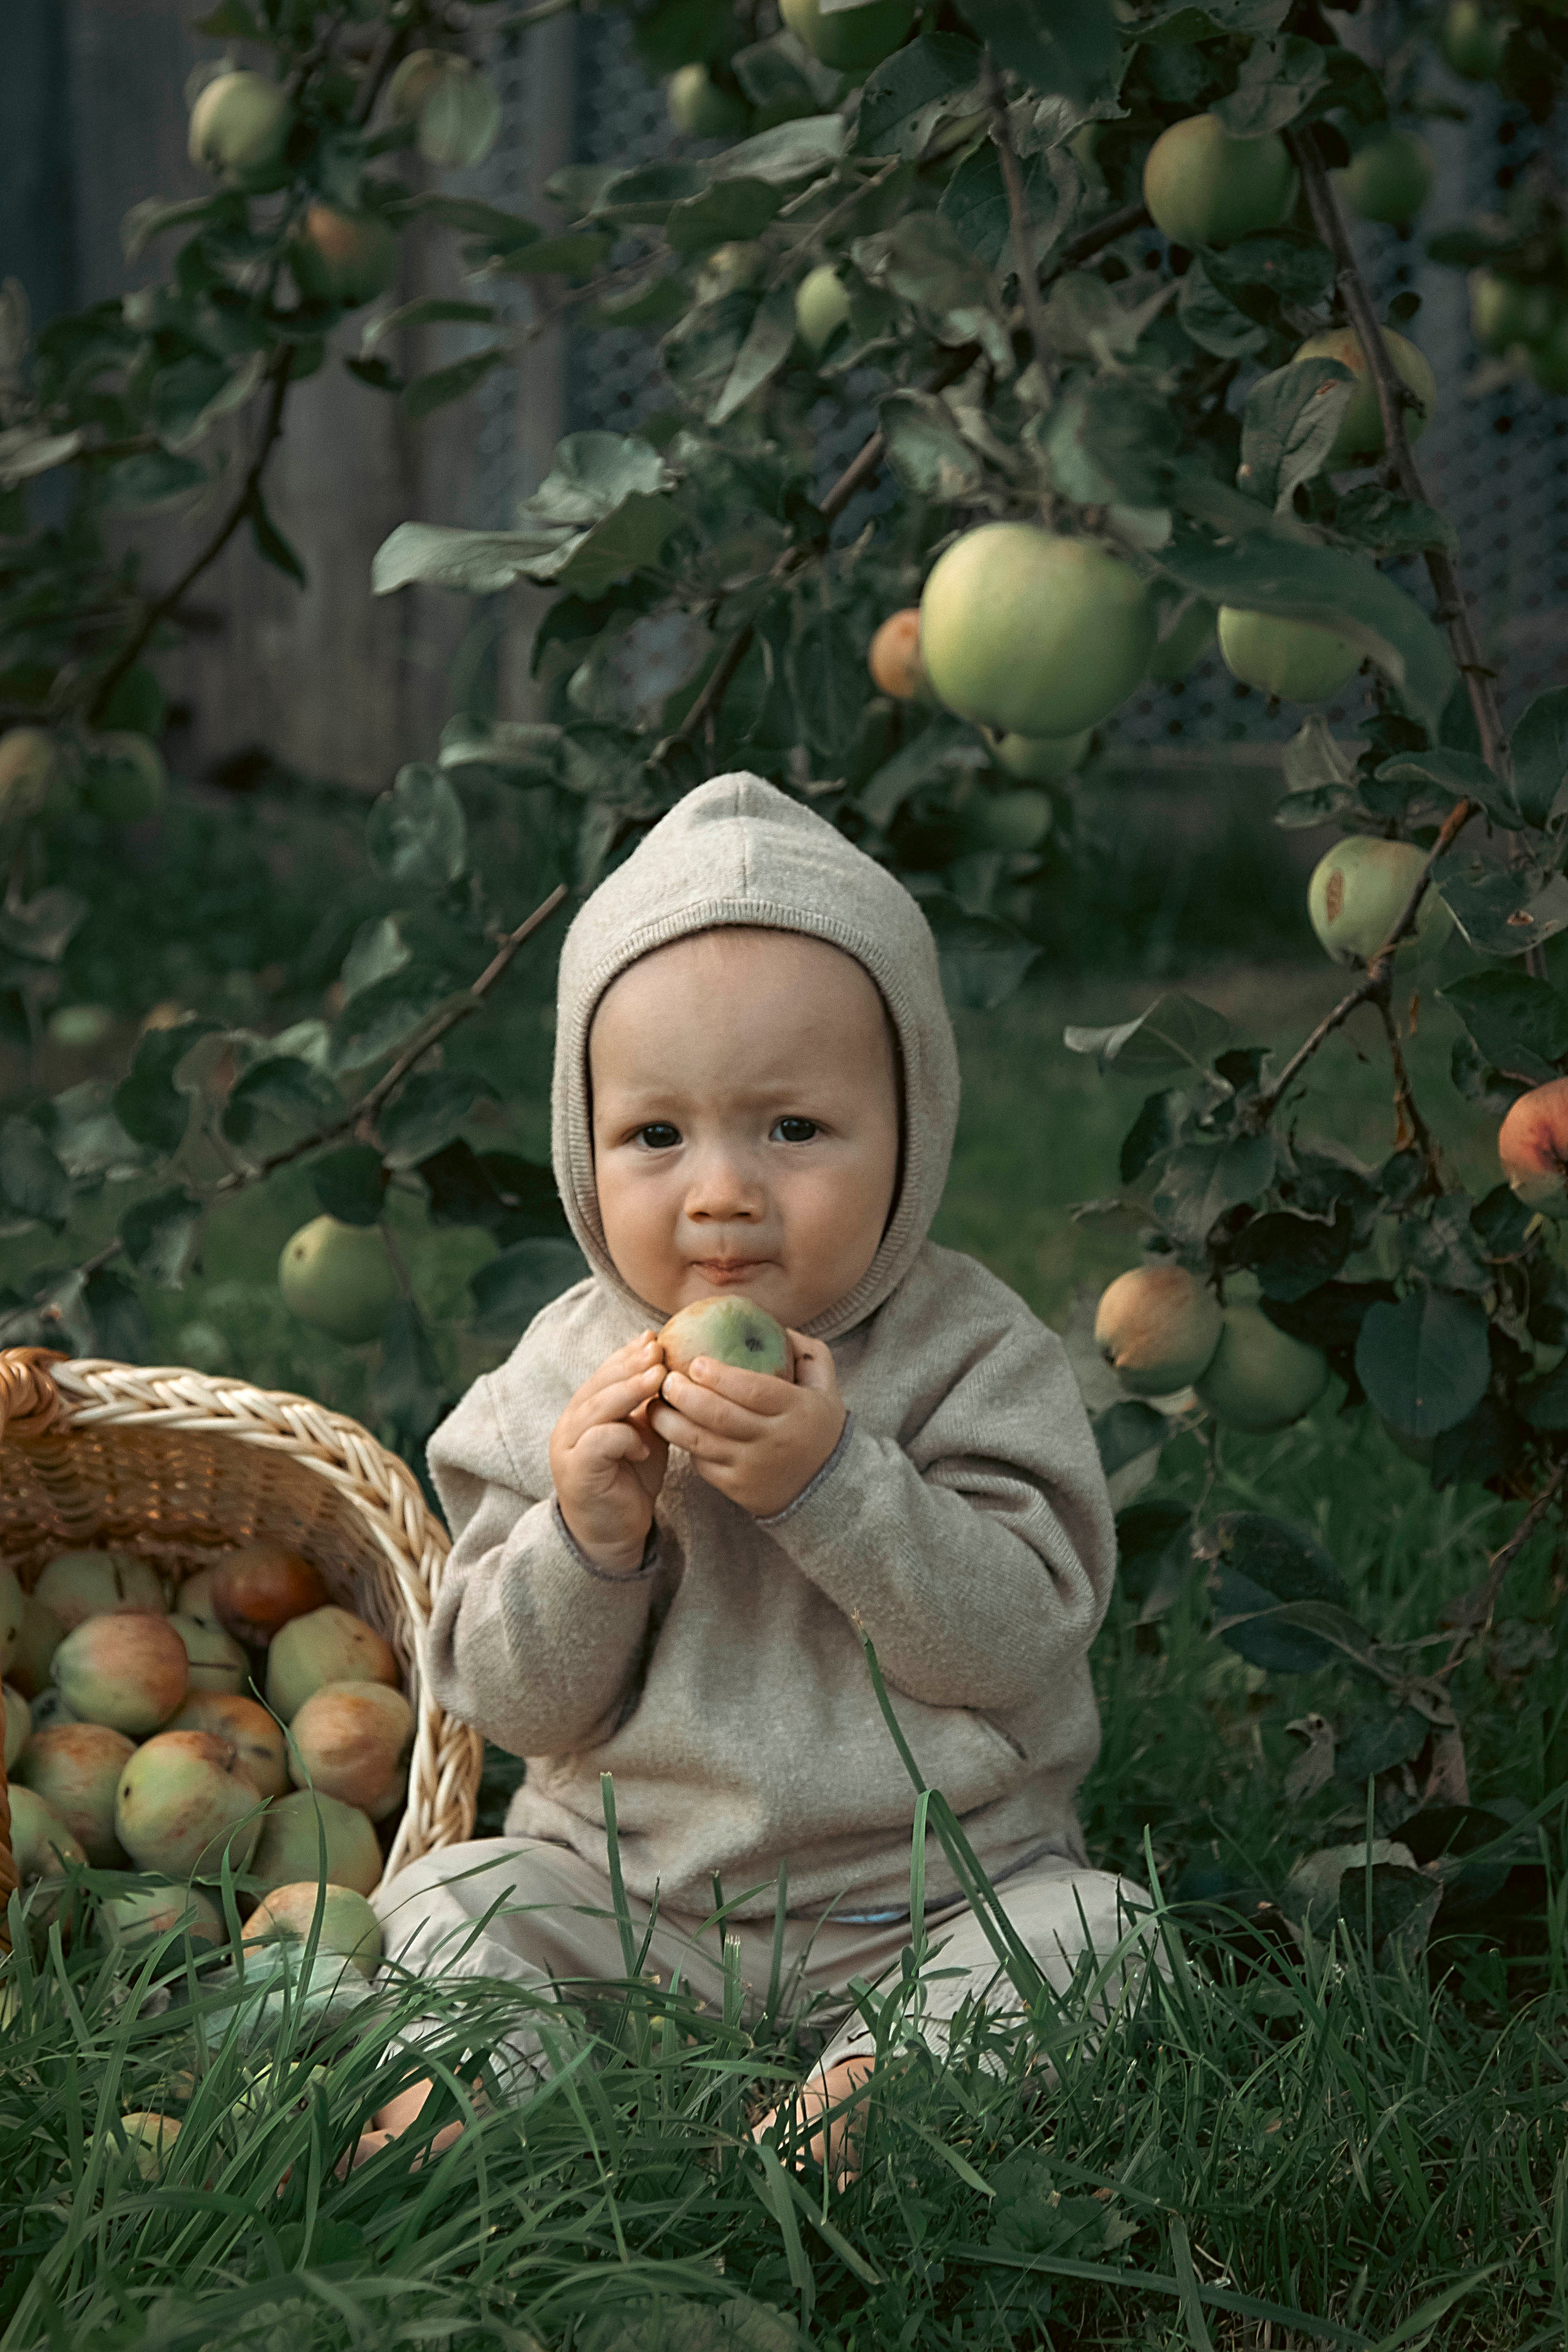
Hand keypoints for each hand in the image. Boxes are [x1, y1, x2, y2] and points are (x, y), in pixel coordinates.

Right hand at [549, 1332, 668, 1573]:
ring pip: (597, 1409)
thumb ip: (649, 1409)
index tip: (654, 1339)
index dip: (627, 1355)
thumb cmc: (630, 1481)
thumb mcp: (644, 1437)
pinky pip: (599, 1442)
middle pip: (598, 1386)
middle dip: (629, 1365)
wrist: (612, 1533)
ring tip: (658, 1378)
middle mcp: (570, 1426)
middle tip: (658, 1350)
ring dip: (629, 1391)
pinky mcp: (576, 1472)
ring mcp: (569, 1448)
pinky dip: (624, 1437)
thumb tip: (669, 1371)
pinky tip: (645, 1444)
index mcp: (584, 1413)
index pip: (603, 1375)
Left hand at [648, 1331, 844, 1517]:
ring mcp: (753, 1467)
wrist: (825, 1487)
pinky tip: (672, 1428)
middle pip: (719, 1416)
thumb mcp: (825, 1387)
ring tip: (654, 1404)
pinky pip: (703, 1464)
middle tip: (665, 1378)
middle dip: (684, 1395)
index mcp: (795, 1409)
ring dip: (670, 1422)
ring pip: (701, 1443)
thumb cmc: (818, 1426)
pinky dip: (685, 1445)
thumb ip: (806, 1353)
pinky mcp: (738, 1488)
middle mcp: (773, 1440)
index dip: (720, 1376)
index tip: (695, 1361)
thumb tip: (775, 1324)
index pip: (753, 1390)